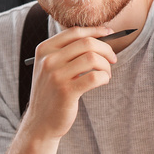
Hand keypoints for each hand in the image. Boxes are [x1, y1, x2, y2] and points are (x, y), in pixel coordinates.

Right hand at [23, 26, 118, 141]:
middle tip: (113, 59)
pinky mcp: (66, 92)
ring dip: (106, 65)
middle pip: (87, 43)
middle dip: (106, 49)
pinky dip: (104, 77)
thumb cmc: (52, 93)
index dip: (96, 31)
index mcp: (44, 49)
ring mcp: (56, 76)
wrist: (40, 122)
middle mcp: (48, 60)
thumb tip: (99, 36)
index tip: (110, 33)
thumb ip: (68, 51)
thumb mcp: (51, 67)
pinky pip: (94, 77)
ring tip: (106, 74)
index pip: (75, 32)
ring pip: (93, 58)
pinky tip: (102, 81)